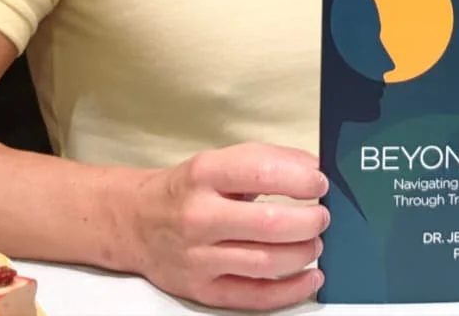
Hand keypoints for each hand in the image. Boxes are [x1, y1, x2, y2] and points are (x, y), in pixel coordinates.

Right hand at [129, 142, 329, 310]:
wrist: (136, 222)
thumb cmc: (187, 190)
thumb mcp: (218, 161)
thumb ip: (265, 161)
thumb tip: (312, 170)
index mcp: (205, 174)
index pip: (262, 173)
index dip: (301, 180)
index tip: (319, 183)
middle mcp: (199, 215)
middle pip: (269, 223)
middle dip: (309, 221)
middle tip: (322, 217)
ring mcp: (199, 257)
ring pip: (266, 262)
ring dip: (303, 253)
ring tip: (315, 243)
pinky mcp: (202, 289)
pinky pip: (254, 296)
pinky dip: (290, 290)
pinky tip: (309, 277)